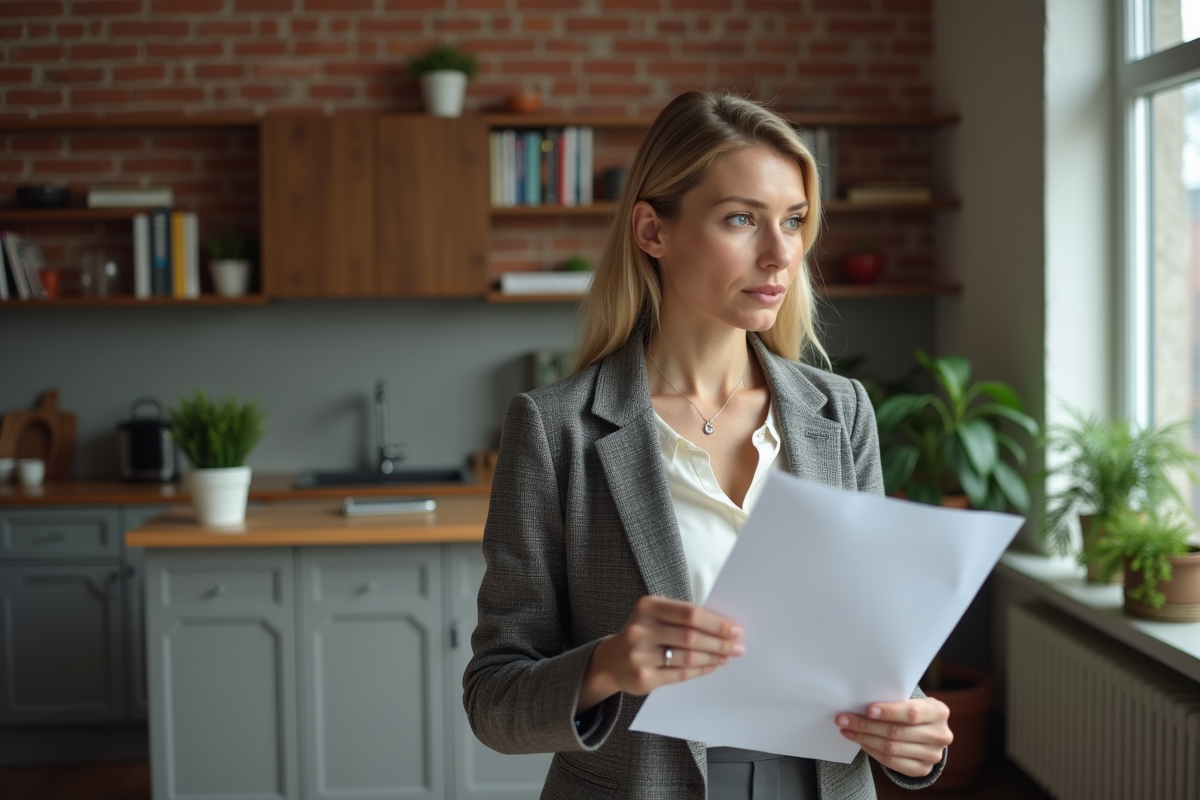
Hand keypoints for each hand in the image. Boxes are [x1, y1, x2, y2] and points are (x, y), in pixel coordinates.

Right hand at [578, 596, 743, 712]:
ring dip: (713, 657)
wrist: (612, 660)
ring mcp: (640, 655)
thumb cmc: (644, 633)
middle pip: (691, 636)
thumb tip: (723, 627)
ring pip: (688, 657)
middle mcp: (641, 629)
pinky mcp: (643, 677)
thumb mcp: (656, 616)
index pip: (690, 613)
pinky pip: (681, 674)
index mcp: (647, 606)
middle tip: (738, 647)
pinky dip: (701, 670)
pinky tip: (712, 666)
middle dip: (719, 642)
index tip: (736, 629)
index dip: (716, 622)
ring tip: (727, 656)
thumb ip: (683, 617)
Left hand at [835, 697, 951, 777]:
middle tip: (843, 719)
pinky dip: (873, 751)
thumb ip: (894, 701)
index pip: (912, 713)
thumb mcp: (912, 700)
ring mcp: (933, 755)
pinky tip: (861, 742)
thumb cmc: (914, 710)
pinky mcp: (923, 769)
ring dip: (865, 738)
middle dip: (866, 725)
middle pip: (897, 732)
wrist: (928, 732)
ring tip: (847, 730)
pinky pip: (892, 762)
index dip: (889, 712)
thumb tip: (860, 702)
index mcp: (939, 712)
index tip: (867, 709)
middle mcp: (940, 735)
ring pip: (892, 748)